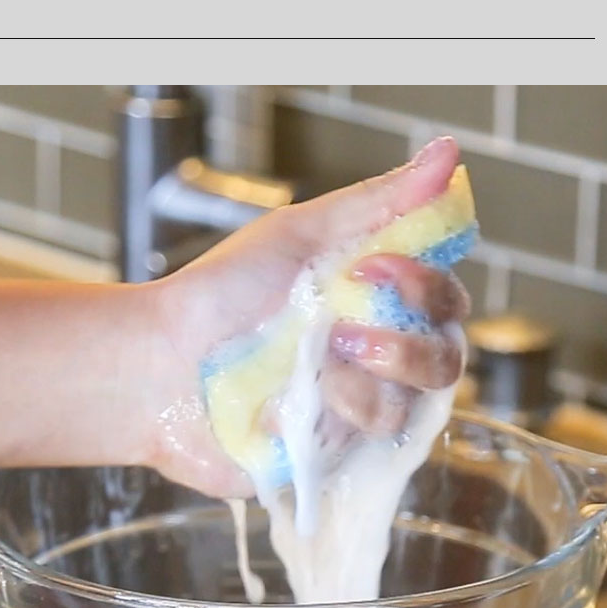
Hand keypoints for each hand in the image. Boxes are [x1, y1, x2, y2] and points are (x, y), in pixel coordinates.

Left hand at [150, 135, 469, 497]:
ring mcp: (357, 412)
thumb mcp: (301, 232)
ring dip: (364, 377)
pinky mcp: (335, 455)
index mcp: (375, 304)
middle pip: (447, 359)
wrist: (159, 363)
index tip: (372, 266)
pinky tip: (287, 401)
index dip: (428, 285)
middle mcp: (376, 360)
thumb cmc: (220, 294)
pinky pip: (369, 440)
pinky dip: (332, 413)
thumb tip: (448, 152)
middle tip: (344, 327)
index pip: (447, 301)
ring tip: (312, 360)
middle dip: (406, 341)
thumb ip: (379, 202)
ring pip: (414, 405)